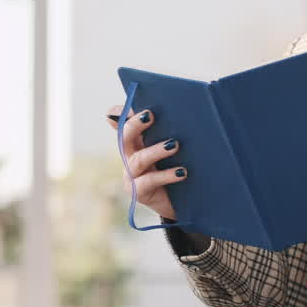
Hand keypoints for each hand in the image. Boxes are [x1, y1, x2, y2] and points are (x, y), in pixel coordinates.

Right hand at [104, 104, 186, 222]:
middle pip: (125, 137)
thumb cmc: (180, 170)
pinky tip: (182, 172)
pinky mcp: (139, 193)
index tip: (134, 102)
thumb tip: (181, 110)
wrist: (185, 204)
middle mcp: (130, 156)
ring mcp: (132, 175)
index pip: (122, 122)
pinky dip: (166, 175)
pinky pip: (149, 181)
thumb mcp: (177, 149)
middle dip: (135, 124)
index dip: (122, 112)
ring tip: (175, 144)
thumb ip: (173, 130)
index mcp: (137, 141)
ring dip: (156, 150)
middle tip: (150, 115)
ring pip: (139, 159)